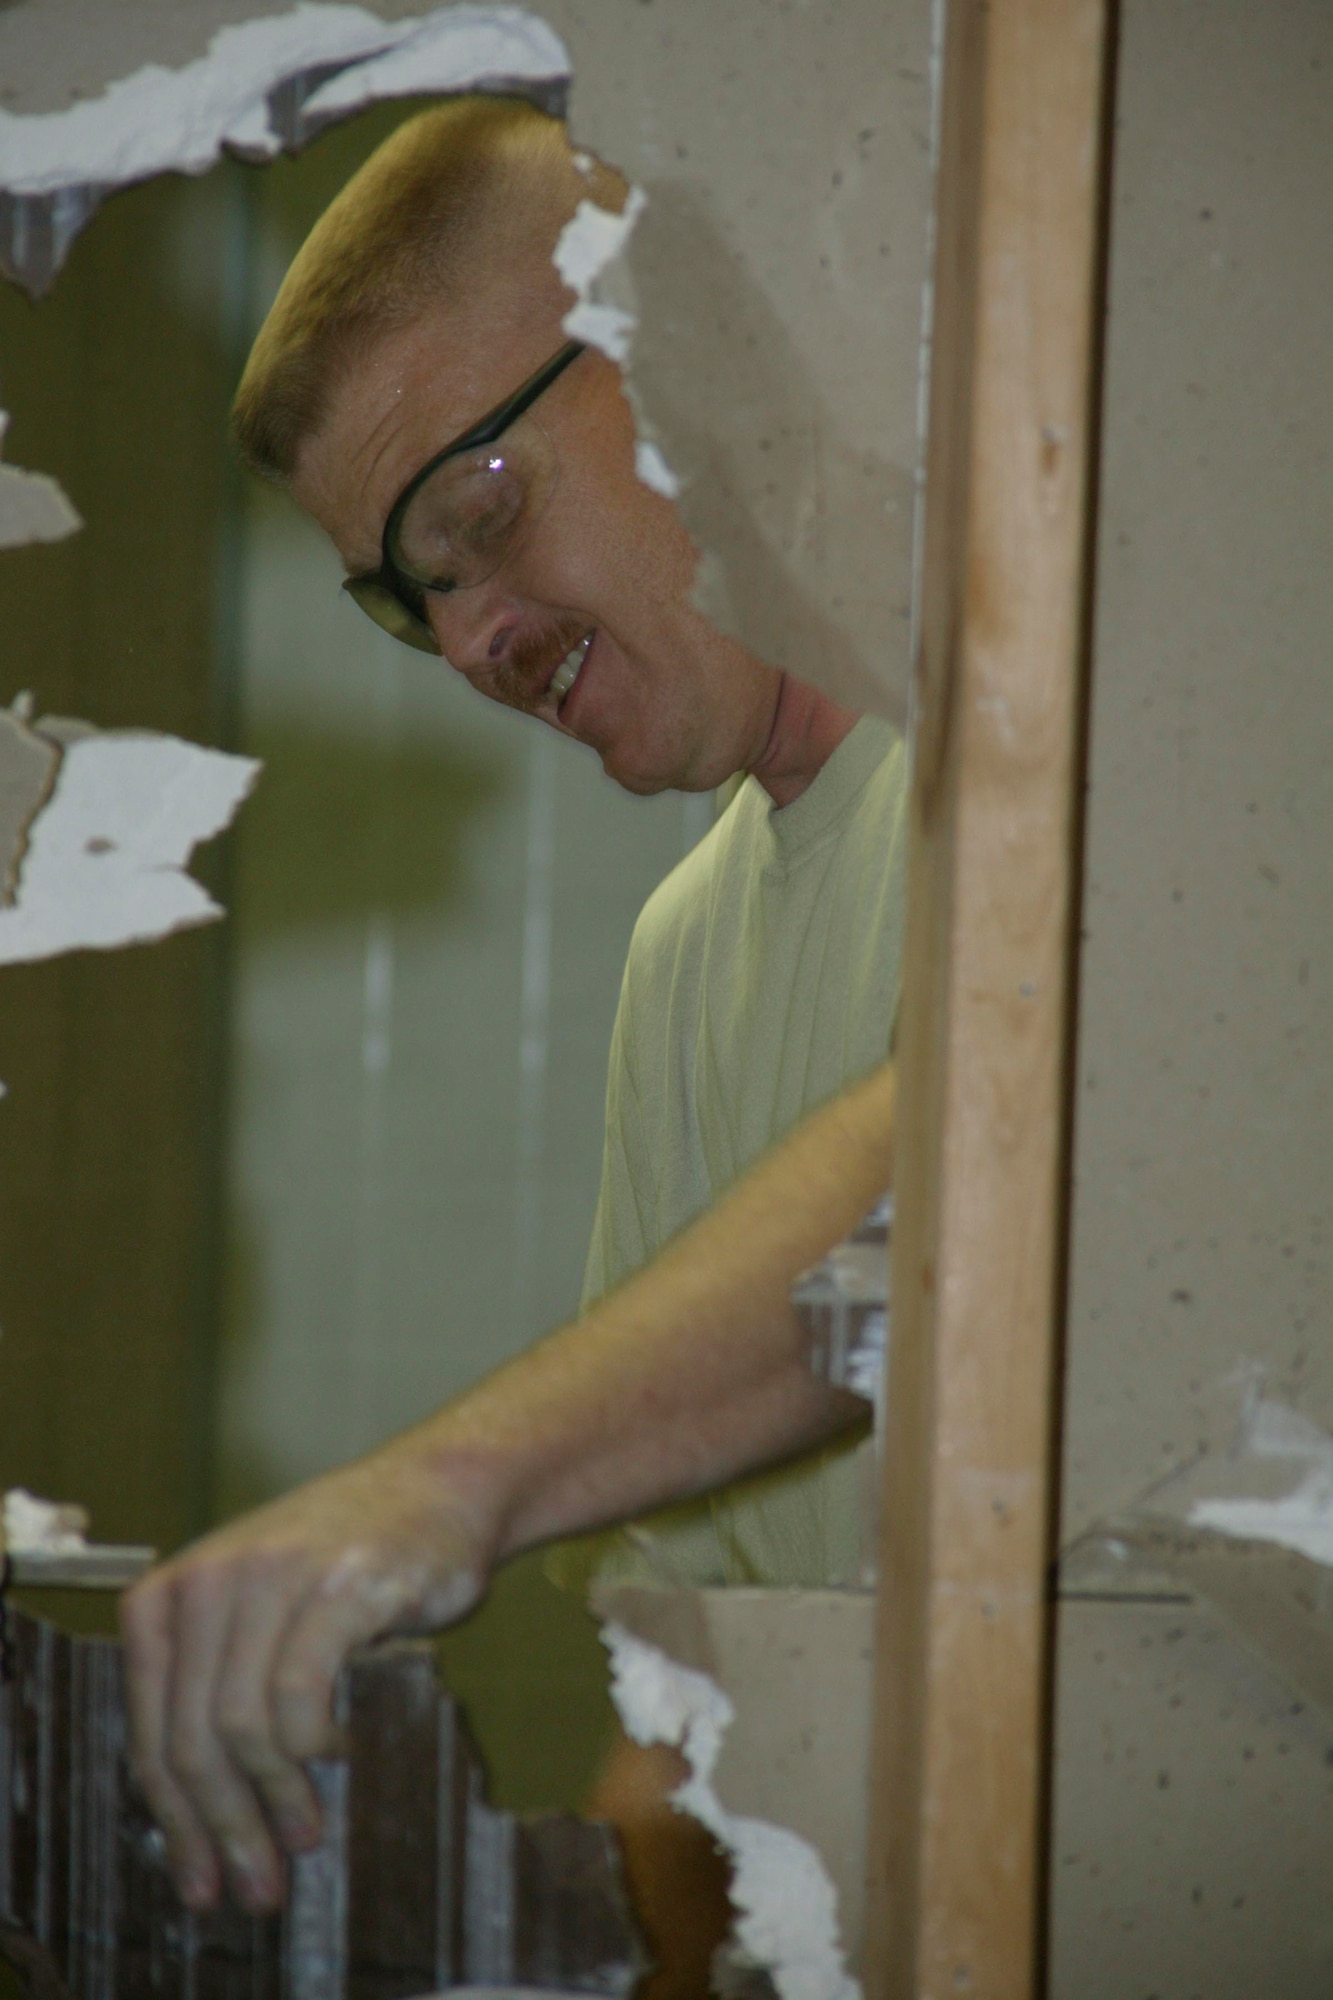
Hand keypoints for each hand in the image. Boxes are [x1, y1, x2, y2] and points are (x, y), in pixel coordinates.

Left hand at [120, 1441, 490, 1915]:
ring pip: (241, 1724)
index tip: (201, 1879)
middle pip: (192, 1738)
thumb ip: (218, 1681)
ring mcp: (274, 1576)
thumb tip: (200, 1812)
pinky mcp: (337, 1584)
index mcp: (175, 1590)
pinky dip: (314, 1742)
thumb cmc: (350, 1559)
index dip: (174, 1820)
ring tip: (305, 1830)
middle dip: (223, 1827)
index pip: (149, 1729)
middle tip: (258, 1881)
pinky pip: (300, 1693)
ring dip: (275, 1797)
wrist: (438, 1486)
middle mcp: (212, 1577)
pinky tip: (340, 1751)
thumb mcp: (258, 1608)